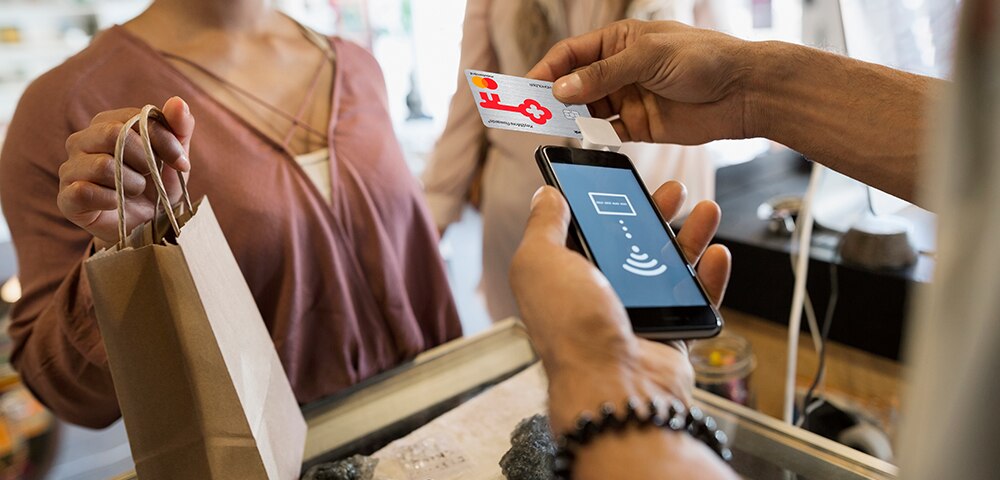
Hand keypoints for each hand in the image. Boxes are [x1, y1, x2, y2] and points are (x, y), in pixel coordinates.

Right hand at [59, 97, 193, 246]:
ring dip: (132, 183)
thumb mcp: (176, 159)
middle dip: (145, 160)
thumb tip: (178, 102)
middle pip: (114, 134)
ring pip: (103, 165)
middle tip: (152, 177)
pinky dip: (111, 199)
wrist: (148, 226)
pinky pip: (86, 190)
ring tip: (135, 191)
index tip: (181, 162)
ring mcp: (70, 168)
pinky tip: (118, 203)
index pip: (135, 117)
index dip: (163, 140)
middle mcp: (82, 140)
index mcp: (108, 123)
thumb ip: (180, 129)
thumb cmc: (159, 187)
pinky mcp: (67, 196)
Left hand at [510, 181, 729, 431]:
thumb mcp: (539, 261)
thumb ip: (543, 226)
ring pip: (669, 268)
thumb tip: (546, 196)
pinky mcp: (671, 336)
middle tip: (674, 191)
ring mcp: (637, 316)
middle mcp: (600, 297)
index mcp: (564, 278)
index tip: (621, 182)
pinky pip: (695, 301)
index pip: (585, 233)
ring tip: (706, 210)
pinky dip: (710, 278)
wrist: (613, 384)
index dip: (603, 204)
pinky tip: (717, 253)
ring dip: (690, 237)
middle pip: (633, 245)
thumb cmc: (571, 326)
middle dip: (654, 214)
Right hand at [527, 20, 756, 144]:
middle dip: (553, 97)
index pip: (571, 54)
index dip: (547, 70)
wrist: (744, 91)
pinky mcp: (640, 126)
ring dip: (571, 118)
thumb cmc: (703, 59)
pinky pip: (608, 133)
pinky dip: (595, 137)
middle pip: (574, 84)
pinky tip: (586, 138)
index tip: (527, 87)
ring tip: (553, 127)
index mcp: (619, 41)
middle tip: (530, 112)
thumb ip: (603, 74)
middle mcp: (619, 70)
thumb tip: (562, 89)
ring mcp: (629, 99)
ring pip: (587, 110)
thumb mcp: (647, 58)